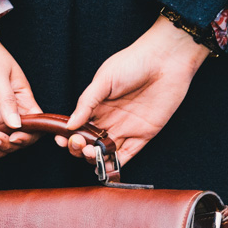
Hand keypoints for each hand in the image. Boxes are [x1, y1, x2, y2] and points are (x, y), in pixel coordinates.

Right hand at [58, 16, 210, 167]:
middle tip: (79, 144)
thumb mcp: (104, 79)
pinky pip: (128, 154)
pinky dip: (116, 164)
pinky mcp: (144, 134)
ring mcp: (126, 128)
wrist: (166, 59)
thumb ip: (86, 103)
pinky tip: (106, 167)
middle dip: (79, 148)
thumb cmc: (133, 62)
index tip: (61, 140)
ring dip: (95, 158)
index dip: (68, 136)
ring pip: (106, 151)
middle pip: (90, 142)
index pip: (78, 127)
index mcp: (98, 105)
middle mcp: (110, 119)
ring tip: (91, 154)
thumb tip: (69, 124)